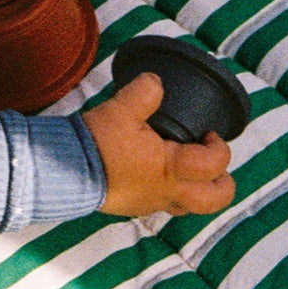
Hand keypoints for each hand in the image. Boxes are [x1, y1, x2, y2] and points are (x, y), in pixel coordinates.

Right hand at [83, 73, 235, 217]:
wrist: (64, 170)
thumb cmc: (97, 142)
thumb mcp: (122, 108)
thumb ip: (145, 92)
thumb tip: (156, 81)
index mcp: (172, 169)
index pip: (215, 164)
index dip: (220, 147)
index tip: (209, 134)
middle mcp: (167, 192)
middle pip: (214, 200)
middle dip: (223, 182)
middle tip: (213, 162)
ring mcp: (150, 203)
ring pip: (189, 207)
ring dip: (196, 189)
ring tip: (186, 169)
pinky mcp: (133, 206)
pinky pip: (163, 204)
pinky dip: (169, 191)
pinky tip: (153, 173)